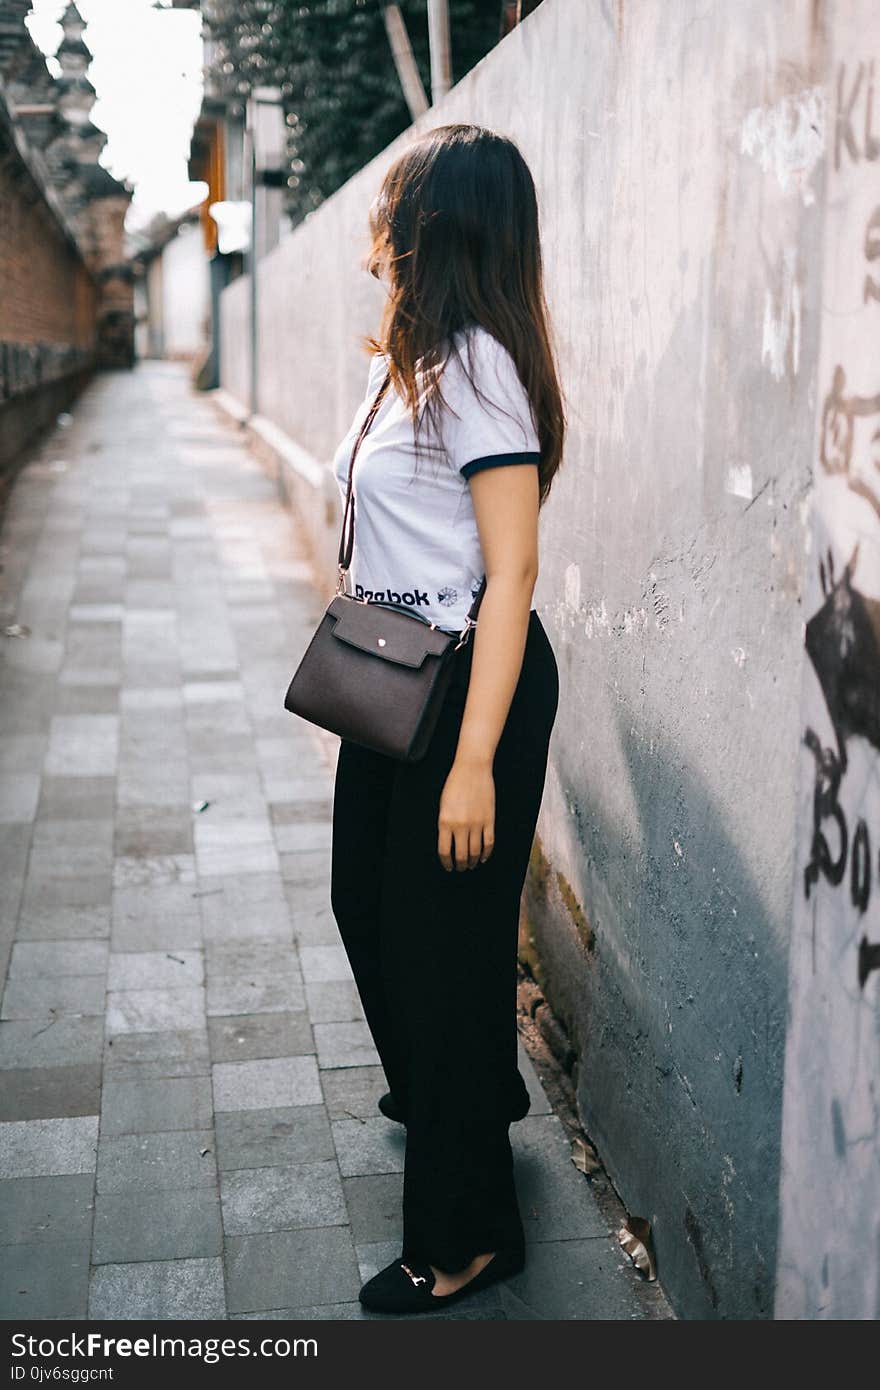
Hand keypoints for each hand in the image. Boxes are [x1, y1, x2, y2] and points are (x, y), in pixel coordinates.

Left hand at [437, 757, 494, 871]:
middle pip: (460, 855)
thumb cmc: (455, 785)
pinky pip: (489, 843)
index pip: (444, 851)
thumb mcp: (443, 805)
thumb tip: (449, 843)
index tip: (448, 867)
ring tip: (470, 864)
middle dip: (460, 865)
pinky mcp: (489, 820)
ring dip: (472, 861)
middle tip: (460, 868)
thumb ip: (445, 825)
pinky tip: (482, 857)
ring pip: (475, 851)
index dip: (446, 862)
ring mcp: (476, 824)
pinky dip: (486, 853)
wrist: (472, 769)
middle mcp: (460, 825)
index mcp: (444, 822)